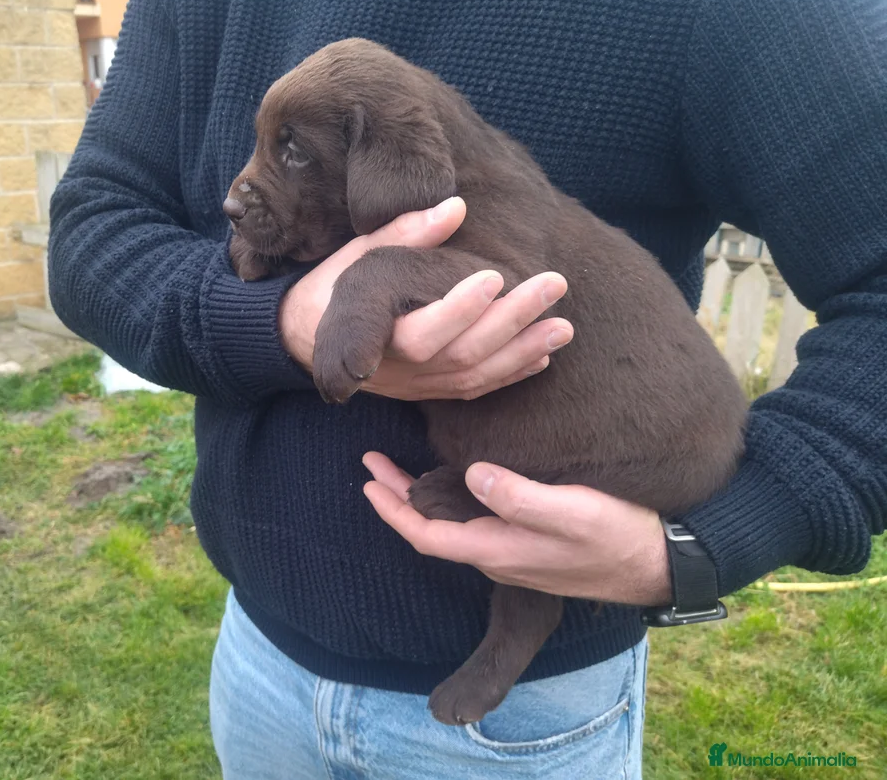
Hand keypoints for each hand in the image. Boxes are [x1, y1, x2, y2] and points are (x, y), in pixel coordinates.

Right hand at [279, 197, 573, 400]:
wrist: (302, 340)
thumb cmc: (331, 289)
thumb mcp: (356, 255)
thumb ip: (404, 234)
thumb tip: (455, 207)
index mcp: (376, 334)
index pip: (424, 331)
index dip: (460, 309)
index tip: (495, 276)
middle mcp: (400, 369)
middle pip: (464, 354)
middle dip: (513, 320)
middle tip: (553, 284)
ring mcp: (417, 385)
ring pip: (476, 377)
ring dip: (523, 351)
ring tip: (563, 325)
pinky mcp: (427, 393)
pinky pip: (473, 390)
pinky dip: (509, 374)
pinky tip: (541, 357)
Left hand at [362, 453, 672, 605]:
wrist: (658, 563)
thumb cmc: (617, 535)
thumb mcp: (571, 511)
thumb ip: (519, 497)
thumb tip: (473, 474)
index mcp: (498, 550)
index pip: (427, 536)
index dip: (394, 510)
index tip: (368, 481)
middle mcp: (498, 556)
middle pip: (431, 530)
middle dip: (396, 499)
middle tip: (371, 464)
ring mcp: (513, 552)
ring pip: (451, 525)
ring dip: (420, 498)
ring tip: (398, 469)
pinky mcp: (529, 543)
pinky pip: (473, 522)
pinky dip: (451, 499)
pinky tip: (455, 479)